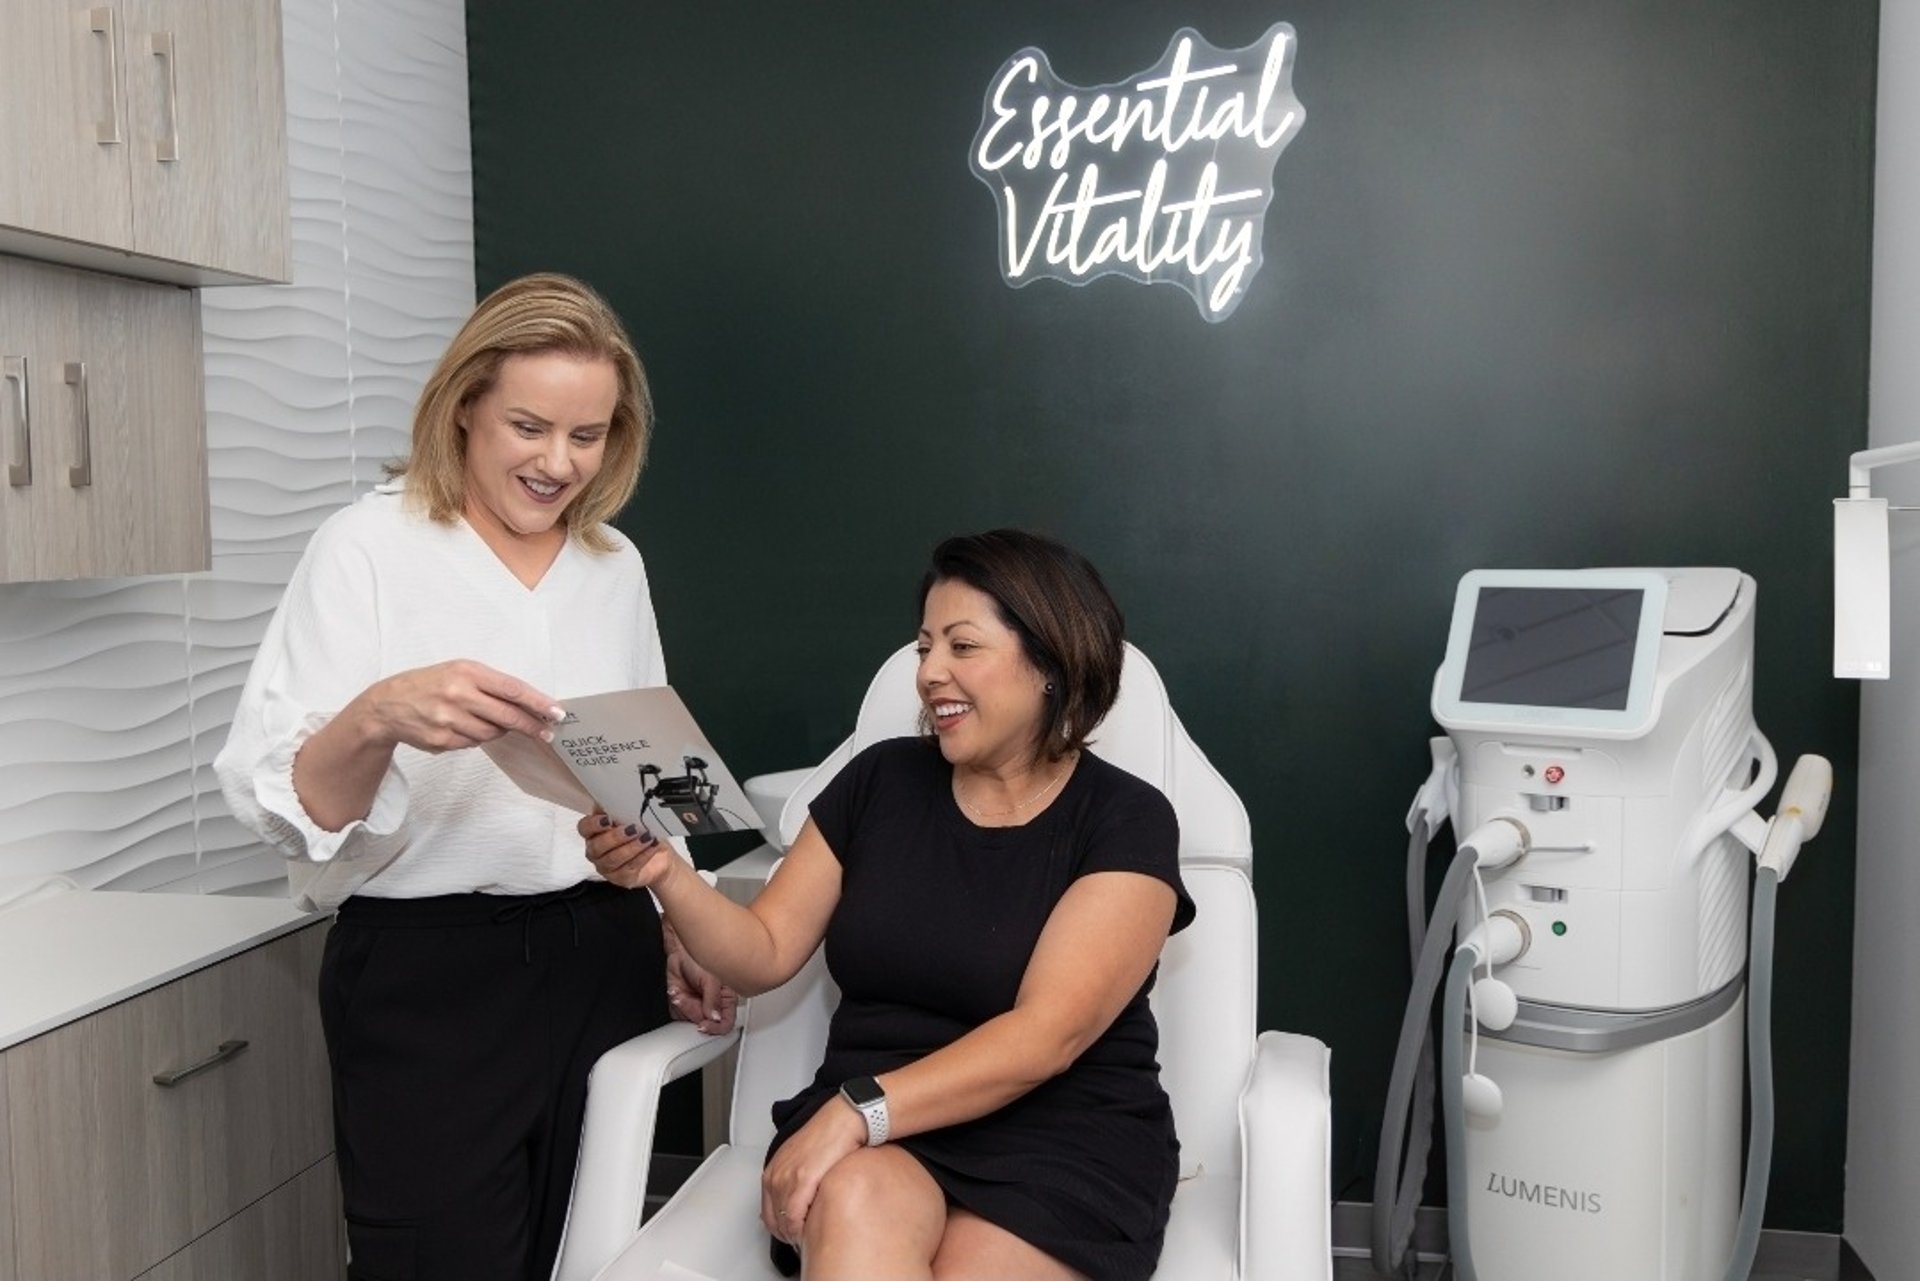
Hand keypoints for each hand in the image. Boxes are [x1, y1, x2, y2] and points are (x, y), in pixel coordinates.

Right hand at [358, 659, 559, 752]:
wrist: (386, 705)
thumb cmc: (429, 684)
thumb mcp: (458, 671)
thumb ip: (492, 685)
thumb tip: (529, 704)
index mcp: (466, 672)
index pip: (512, 689)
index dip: (538, 703)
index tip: (556, 712)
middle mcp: (457, 694)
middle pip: (507, 716)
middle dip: (531, 726)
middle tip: (547, 732)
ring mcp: (448, 719)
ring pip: (492, 733)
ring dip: (497, 730)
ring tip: (484, 720)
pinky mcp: (441, 740)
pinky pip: (473, 744)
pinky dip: (475, 738)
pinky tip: (462, 727)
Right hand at [577, 810, 677, 889]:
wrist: (658, 854)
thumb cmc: (640, 832)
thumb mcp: (630, 816)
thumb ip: (619, 809)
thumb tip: (618, 797)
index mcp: (594, 832)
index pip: (584, 828)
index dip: (593, 825)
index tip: (608, 819)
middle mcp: (596, 851)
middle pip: (597, 846)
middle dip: (615, 837)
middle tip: (632, 829)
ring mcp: (606, 866)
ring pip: (613, 859)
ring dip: (631, 847)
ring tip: (646, 837)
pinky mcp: (620, 878)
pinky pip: (629, 867)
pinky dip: (642, 855)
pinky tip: (651, 846)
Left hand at [663, 916, 737, 1033]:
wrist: (680, 946)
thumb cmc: (700, 954)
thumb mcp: (711, 978)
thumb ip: (713, 1001)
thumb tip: (715, 1019)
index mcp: (726, 999)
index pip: (725, 1023)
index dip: (714, 1029)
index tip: (702, 1025)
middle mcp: (712, 1003)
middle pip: (703, 1023)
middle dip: (691, 1011)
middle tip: (685, 999)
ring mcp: (697, 1003)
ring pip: (688, 1019)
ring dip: (681, 1006)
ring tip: (680, 991)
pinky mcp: (683, 1001)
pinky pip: (677, 1012)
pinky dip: (674, 1003)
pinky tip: (676, 990)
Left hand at [761, 1095, 866, 1244]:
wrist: (844, 1120)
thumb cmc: (828, 1136)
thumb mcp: (800, 1158)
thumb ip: (792, 1180)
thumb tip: (793, 1205)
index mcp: (772, 1171)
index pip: (767, 1213)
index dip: (780, 1229)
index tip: (792, 1235)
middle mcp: (775, 1175)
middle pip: (773, 1220)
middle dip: (787, 1234)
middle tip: (802, 1241)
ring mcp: (787, 1178)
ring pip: (784, 1221)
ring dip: (795, 1234)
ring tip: (809, 1238)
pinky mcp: (803, 1180)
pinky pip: (795, 1216)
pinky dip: (802, 1228)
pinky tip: (811, 1230)